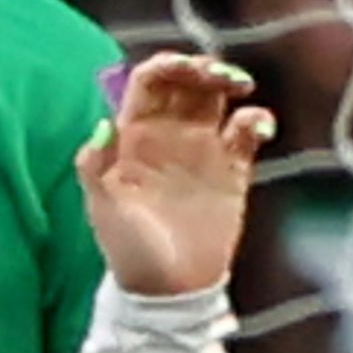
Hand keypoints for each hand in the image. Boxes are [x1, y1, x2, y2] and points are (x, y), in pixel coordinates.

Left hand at [77, 53, 274, 296]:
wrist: (167, 287)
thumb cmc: (127, 248)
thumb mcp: (103, 208)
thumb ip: (94, 166)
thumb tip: (103, 123)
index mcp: (133, 136)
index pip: (150, 82)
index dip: (168, 65)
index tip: (188, 68)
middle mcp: (167, 135)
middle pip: (186, 82)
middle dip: (203, 67)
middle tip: (221, 75)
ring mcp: (201, 150)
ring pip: (217, 99)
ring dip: (229, 82)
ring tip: (241, 85)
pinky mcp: (232, 170)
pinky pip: (246, 132)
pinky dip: (256, 119)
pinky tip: (258, 127)